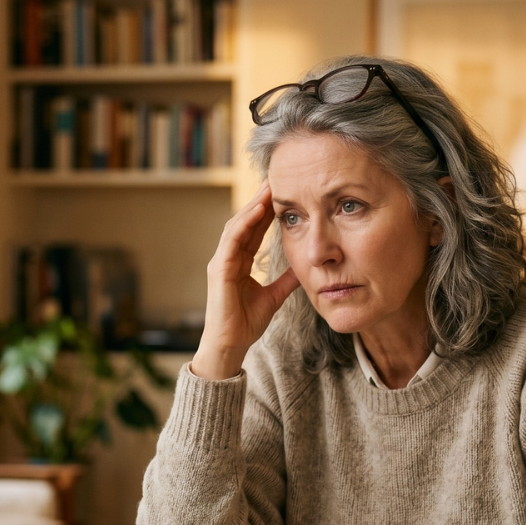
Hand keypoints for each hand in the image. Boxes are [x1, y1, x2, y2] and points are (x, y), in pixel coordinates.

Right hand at [191, 181, 300, 379]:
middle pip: (244, 222)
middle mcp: (227, 257)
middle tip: (275, 179)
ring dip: (252, 206)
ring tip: (268, 188)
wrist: (231, 345)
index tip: (283, 193)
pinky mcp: (218, 270)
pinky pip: (231, 241)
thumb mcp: (274, 296)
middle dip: (260, 200)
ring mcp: (220, 262)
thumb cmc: (246, 323)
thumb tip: (306, 267)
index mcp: (238, 262)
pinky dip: (243, 224)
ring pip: (236, 226)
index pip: (254, 230)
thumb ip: (287, 280)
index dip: (267, 211)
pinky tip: (257, 211)